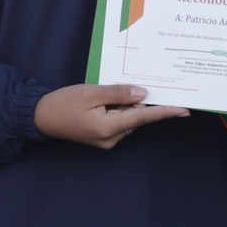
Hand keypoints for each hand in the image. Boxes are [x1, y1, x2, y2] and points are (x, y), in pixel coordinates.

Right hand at [33, 84, 188, 149]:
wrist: (41, 117)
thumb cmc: (64, 103)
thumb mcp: (92, 92)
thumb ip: (118, 93)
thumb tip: (143, 94)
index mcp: (109, 128)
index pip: (144, 117)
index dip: (165, 112)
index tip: (184, 110)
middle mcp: (112, 138)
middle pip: (136, 116)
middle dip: (137, 101)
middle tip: (131, 85)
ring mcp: (107, 140)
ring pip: (128, 118)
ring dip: (125, 104)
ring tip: (107, 92)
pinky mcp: (102, 137)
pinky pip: (119, 120)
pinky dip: (118, 109)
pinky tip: (108, 99)